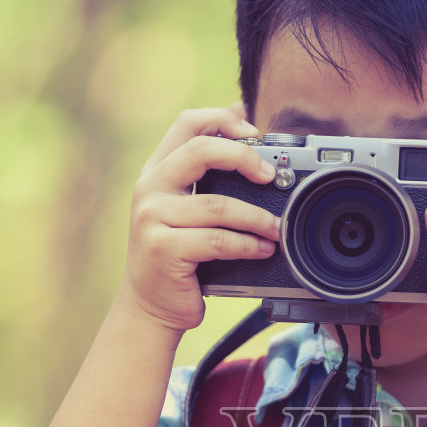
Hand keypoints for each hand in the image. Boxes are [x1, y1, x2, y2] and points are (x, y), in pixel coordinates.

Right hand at [119, 108, 279, 332]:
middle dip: (245, 158)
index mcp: (156, 171)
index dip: (224, 120)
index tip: (255, 133)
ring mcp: (152, 218)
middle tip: (271, 176)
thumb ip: (205, 182)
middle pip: (201, 151)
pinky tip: (263, 249)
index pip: (188, 124)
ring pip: (218, 205)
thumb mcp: (183, 211)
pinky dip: (248, 245)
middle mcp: (149, 188)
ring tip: (277, 228)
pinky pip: (219, 241)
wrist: (150, 306)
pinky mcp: (164, 249)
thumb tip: (256, 151)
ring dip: (257, 217)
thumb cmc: (177, 258)